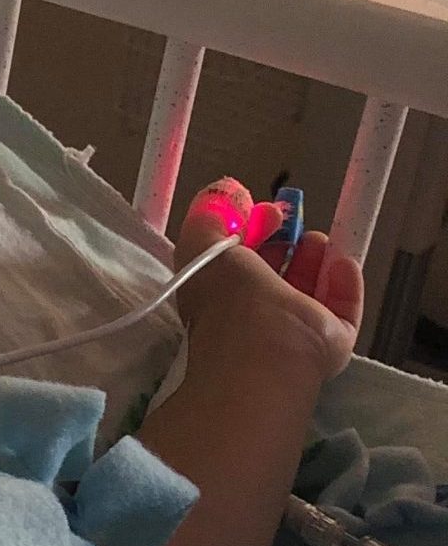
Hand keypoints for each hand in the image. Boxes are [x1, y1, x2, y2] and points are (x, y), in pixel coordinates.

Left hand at [174, 179, 362, 383]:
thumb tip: (228, 191)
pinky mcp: (329, 341)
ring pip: (308, 288)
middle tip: (293, 218)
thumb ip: (208, 214)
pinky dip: (344, 283)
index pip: (234, 258)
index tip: (263, 207)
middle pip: (273, 271)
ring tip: (319, 237)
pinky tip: (343, 262)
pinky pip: (342, 308)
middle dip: (283, 240)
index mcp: (218, 293)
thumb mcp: (201, 245)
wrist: (265, 355)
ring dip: (315, 257)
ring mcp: (293, 330)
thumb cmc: (228, 300)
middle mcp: (254, 313)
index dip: (247, 228)